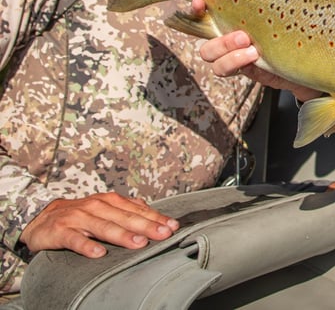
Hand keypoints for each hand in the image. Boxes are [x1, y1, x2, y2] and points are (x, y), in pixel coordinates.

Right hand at [19, 192, 178, 257]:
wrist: (42, 217)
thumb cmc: (81, 214)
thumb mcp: (105, 209)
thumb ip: (127, 210)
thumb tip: (153, 212)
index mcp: (111, 201)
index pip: (138, 210)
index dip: (156, 218)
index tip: (173, 226)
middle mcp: (97, 206)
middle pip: (126, 217)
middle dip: (146, 226)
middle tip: (164, 234)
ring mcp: (79, 218)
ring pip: (104, 227)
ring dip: (123, 235)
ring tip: (139, 243)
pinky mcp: (61, 231)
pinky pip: (76, 239)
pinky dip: (88, 246)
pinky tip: (99, 254)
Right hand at [192, 0, 320, 101]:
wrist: (318, 57)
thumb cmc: (298, 27)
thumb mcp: (281, 9)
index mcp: (237, 19)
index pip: (207, 13)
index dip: (195, 8)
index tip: (199, 0)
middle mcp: (232, 38)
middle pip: (204, 39)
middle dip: (216, 36)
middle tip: (242, 35)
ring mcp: (238, 56)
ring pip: (211, 57)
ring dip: (228, 51)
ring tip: (251, 47)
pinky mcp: (248, 71)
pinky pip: (227, 70)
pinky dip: (237, 62)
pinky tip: (255, 56)